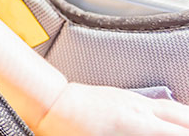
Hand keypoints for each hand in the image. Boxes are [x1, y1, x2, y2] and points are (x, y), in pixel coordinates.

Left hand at [36, 83, 188, 135]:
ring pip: (173, 108)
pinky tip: (173, 121)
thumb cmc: (69, 128)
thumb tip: (143, 135)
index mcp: (136, 123)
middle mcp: (140, 108)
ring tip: (187, 127)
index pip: (178, 132)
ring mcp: (134, 100)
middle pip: (182, 116)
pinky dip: (173, 113)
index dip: (185, 134)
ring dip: (185, 119)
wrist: (52, 101)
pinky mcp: (126, 96)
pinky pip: (160, 104)